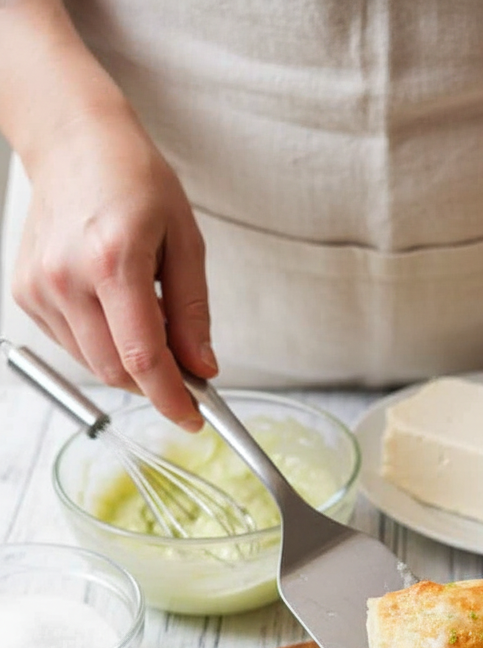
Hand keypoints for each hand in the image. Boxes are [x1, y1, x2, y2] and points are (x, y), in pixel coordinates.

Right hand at [11, 104, 214, 426]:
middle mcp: (68, 277)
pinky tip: (114, 308)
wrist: (73, 143)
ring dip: (129, 363)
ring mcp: (41, 287)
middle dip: (154, 383)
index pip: (143, 357)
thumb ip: (192, 312)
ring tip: (146, 318)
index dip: (171, 398)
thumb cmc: (134, 181)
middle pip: (116, 371)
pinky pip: (73, 345)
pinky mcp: (26, 293)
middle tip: (182, 368)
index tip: (193, 418)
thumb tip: (202, 369)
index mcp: (114, 260)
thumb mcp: (185, 241)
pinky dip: (103, 344)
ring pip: (94, 365)